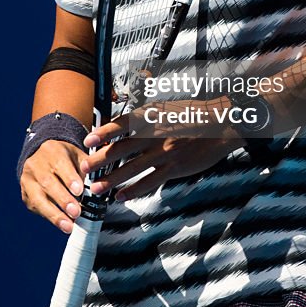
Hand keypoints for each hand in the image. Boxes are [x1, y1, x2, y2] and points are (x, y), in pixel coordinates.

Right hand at [19, 140, 85, 233]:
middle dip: (62, 199)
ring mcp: (27, 180)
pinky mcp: (25, 194)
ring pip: (38, 198)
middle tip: (76, 212)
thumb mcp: (77, 155)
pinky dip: (49, 217)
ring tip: (68, 226)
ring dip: (54, 214)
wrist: (41, 156)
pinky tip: (62, 224)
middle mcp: (36, 164)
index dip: (69, 178)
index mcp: (52, 150)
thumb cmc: (65, 158)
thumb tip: (96, 187)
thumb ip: (86, 169)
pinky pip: (35, 207)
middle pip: (47, 183)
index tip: (79, 191)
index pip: (60, 164)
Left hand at [80, 104, 239, 201]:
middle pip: (121, 150)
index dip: (103, 133)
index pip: (122, 125)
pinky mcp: (175, 168)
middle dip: (99, 161)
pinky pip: (150, 182)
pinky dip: (134, 190)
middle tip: (83, 169)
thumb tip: (125, 127)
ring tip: (95, 188)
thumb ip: (147, 119)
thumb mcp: (168, 109)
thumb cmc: (193, 115)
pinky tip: (121, 197)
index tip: (87, 140)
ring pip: (131, 169)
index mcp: (153, 117)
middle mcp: (155, 135)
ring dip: (111, 180)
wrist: (222, 125)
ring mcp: (165, 153)